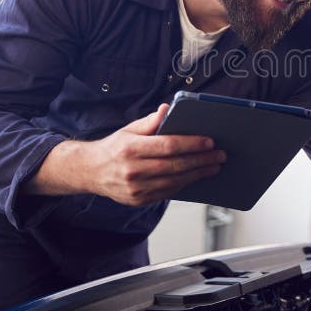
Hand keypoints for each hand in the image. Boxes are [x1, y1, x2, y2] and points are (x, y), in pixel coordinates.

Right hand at [25, 104, 225, 205]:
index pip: (168, 146)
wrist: (90, 171)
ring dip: (198, 174)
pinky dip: (184, 184)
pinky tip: (197, 176)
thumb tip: (168, 109)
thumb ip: (150, 121)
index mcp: (131, 149)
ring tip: (214, 166)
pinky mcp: (138, 201)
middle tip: (219, 155)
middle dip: (201, 160)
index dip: (191, 144)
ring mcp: (135, 189)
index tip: (209, 141)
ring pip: (174, 182)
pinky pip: (167, 193)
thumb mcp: (129, 130)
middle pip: (175, 165)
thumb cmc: (114, 147)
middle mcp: (132, 170)